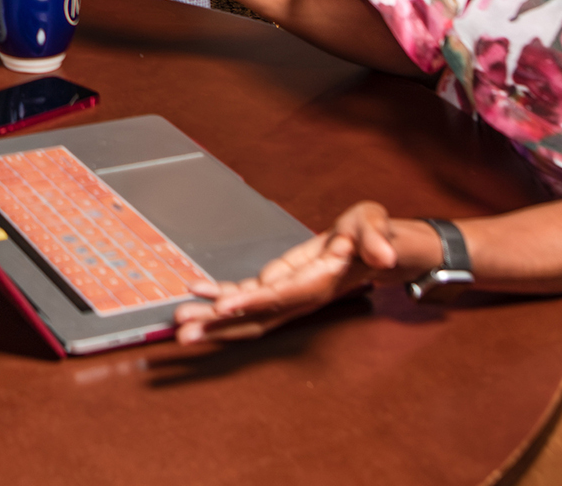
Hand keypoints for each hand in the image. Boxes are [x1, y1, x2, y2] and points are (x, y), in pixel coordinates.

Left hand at [172, 202, 399, 343]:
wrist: (374, 249)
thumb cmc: (373, 235)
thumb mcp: (377, 227)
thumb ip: (377, 239)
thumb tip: (381, 253)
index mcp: (321, 282)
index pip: (282, 297)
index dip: (252, 304)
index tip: (223, 309)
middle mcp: (301, 296)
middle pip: (256, 316)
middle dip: (219, 326)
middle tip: (183, 332)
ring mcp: (288, 295)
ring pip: (246, 313)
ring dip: (212, 318)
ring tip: (180, 322)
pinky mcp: (280, 285)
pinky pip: (247, 295)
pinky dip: (221, 294)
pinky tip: (197, 290)